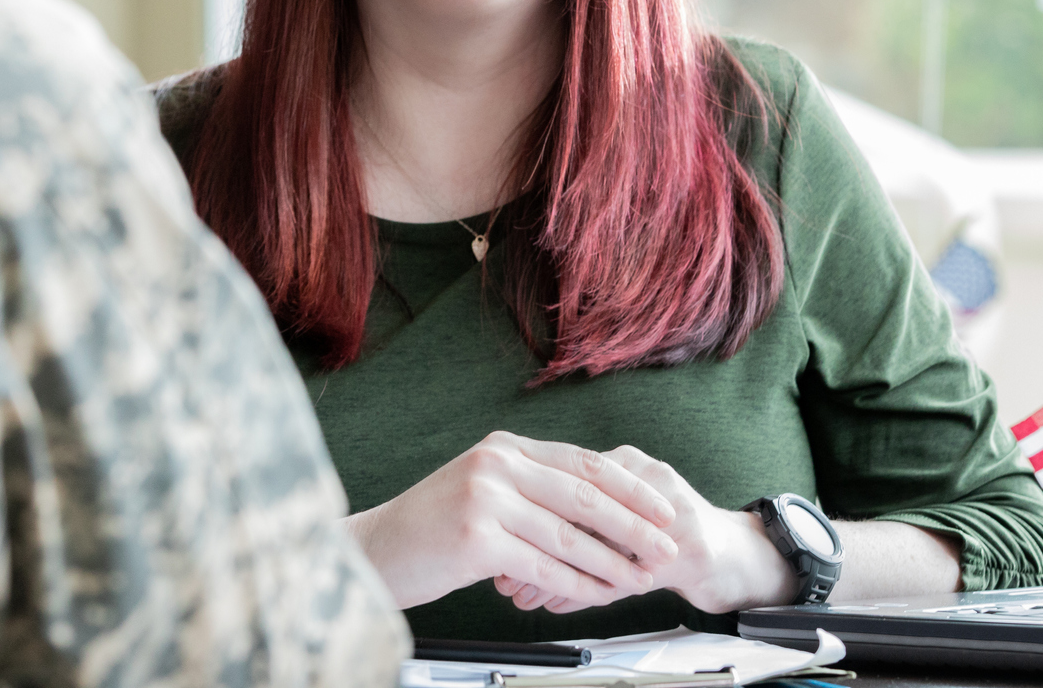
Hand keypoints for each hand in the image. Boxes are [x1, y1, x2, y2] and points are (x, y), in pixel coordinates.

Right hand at [344, 431, 680, 610]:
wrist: (374, 551)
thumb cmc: (429, 528)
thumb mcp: (480, 488)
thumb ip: (529, 487)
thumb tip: (594, 504)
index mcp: (504, 447)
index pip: (583, 462)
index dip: (630, 487)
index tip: (664, 507)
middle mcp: (497, 464)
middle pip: (586, 496)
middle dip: (635, 524)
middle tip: (668, 546)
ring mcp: (486, 499)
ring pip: (569, 535)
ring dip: (613, 561)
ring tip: (641, 578)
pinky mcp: (476, 539)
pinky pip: (544, 566)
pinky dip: (578, 584)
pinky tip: (600, 594)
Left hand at [497, 444, 793, 614]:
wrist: (732, 554)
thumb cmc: (663, 536)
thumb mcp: (617, 522)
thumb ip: (573, 526)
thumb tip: (512, 549)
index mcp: (625, 463)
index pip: (567, 482)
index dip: (529, 514)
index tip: (495, 539)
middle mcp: (647, 480)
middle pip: (580, 512)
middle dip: (535, 547)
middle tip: (502, 574)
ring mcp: (672, 512)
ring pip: (602, 544)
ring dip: (558, 575)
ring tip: (525, 594)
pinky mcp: (689, 551)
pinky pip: (630, 574)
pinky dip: (590, 592)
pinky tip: (561, 604)